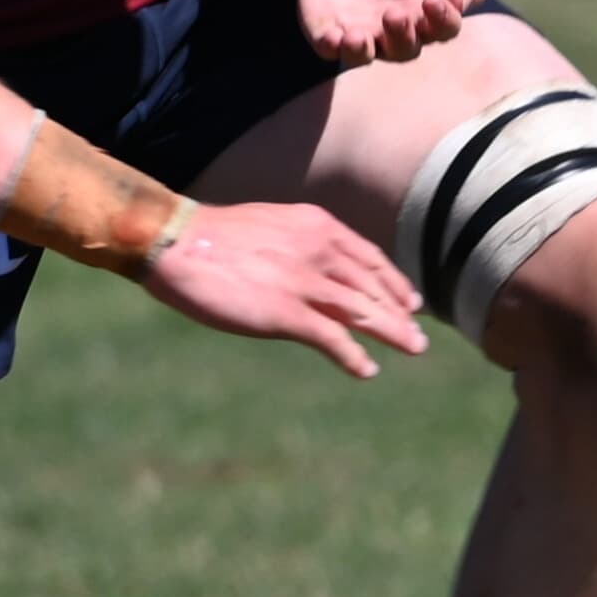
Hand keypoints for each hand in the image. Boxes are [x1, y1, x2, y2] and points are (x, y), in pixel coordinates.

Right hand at [138, 200, 426, 378]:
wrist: (177, 242)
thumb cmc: (212, 237)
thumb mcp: (269, 226)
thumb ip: (297, 243)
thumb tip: (311, 268)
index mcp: (316, 226)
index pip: (369, 257)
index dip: (394, 281)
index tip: (411, 300)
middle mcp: (319, 251)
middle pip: (374, 286)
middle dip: (401, 312)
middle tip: (419, 335)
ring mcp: (305, 282)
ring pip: (365, 312)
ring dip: (393, 332)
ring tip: (413, 348)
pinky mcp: (286, 313)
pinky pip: (334, 338)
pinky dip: (354, 356)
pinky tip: (366, 369)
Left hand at [298, 0, 488, 64]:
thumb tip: (463, 3)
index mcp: (430, 19)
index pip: (443, 29)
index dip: (441, 19)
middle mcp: (397, 35)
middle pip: (404, 49)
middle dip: (401, 35)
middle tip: (395, 13)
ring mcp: (363, 34)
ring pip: (364, 56)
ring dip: (361, 51)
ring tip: (357, 36)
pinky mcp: (329, 28)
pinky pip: (329, 48)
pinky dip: (330, 46)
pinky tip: (332, 37)